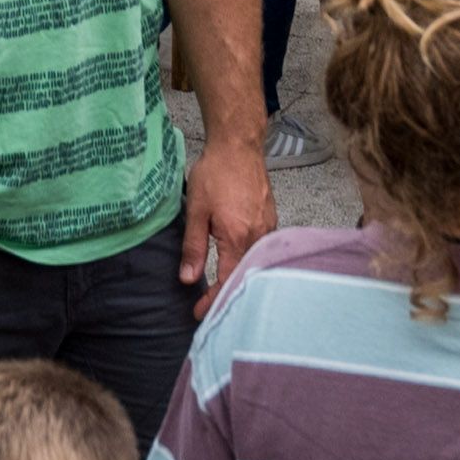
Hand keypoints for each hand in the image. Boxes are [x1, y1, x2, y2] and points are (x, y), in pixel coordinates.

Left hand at [177, 117, 276, 308]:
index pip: (227, 281)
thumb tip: (187, 278)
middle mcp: (257, 237)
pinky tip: (239, 266)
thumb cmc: (216, 174)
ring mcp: (268, 229)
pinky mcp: (271, 220)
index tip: (200, 313)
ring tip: (223, 292)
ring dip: (240, 280)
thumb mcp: (196, 211)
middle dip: (227, 295)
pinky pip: (262, 250)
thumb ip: (193, 247)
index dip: (213, 301)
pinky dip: (249, 263)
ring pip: (255, 265)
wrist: (238, 146)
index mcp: (237, 237)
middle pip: (245, 277)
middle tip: (210, 308)